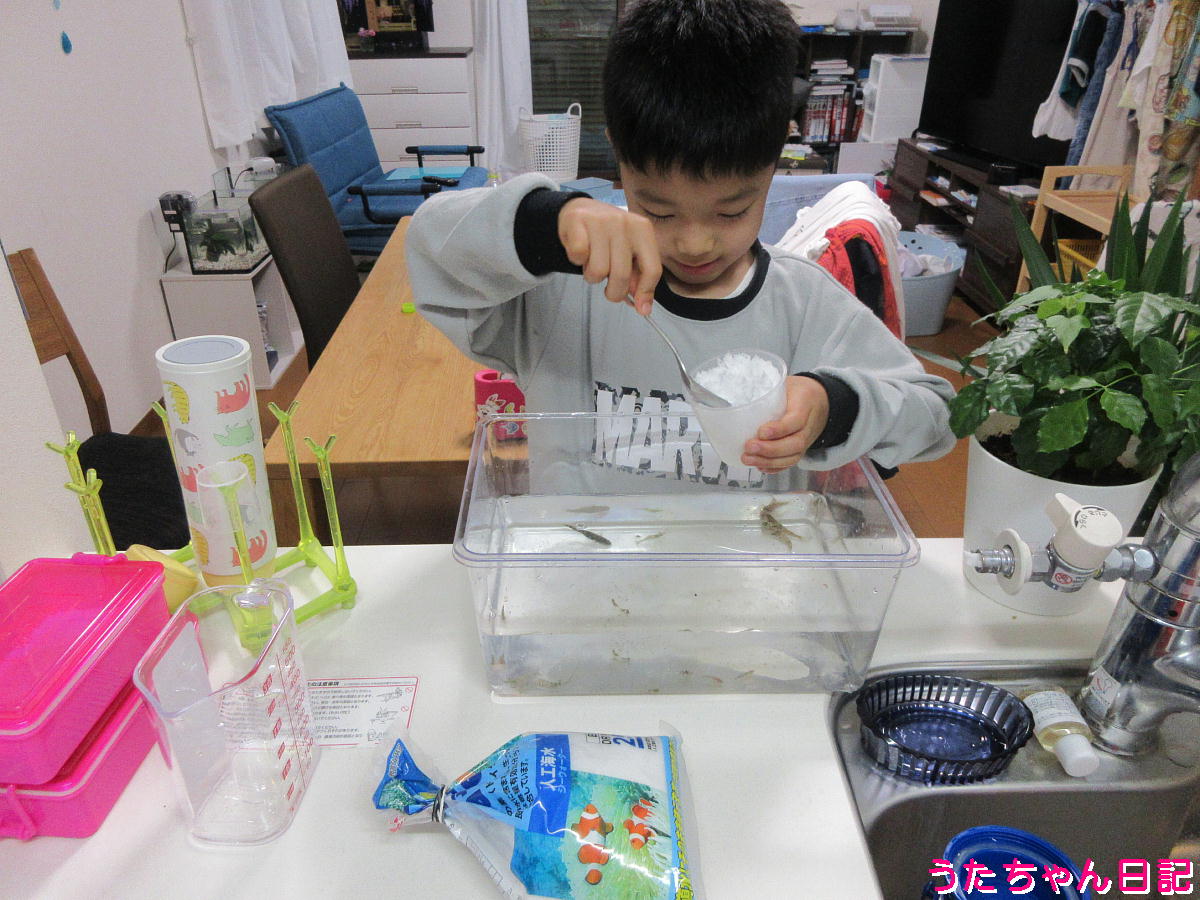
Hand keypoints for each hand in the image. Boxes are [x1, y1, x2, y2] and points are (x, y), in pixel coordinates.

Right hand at [558, 198, 660, 312]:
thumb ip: (638, 277)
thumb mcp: (629, 251)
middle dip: (614, 291)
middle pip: (622, 275)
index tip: (640, 308)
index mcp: (643, 229)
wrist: (579, 210)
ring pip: (598, 270)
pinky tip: (581, 253)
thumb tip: (643, 307)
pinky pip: (578, 258)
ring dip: (592, 276)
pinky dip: (576, 262)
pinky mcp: (577, 222)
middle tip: (608, 287)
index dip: (646, 293)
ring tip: (592, 263)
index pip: (652, 269)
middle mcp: (624, 222)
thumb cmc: (607, 237)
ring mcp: (600, 221)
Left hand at [741, 376, 829, 472]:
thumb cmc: (800, 391)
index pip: (796, 420)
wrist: (822, 401)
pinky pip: (791, 462)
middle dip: (770, 449)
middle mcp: (809, 426)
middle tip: (749, 447)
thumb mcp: (788, 382)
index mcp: (806, 404)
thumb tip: (738, 391)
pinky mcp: (801, 449)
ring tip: (747, 459)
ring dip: (769, 461)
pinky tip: (759, 466)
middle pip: (795, 443)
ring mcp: (806, 439)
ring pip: (793, 456)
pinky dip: (775, 468)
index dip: (779, 429)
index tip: (761, 432)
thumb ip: (768, 387)